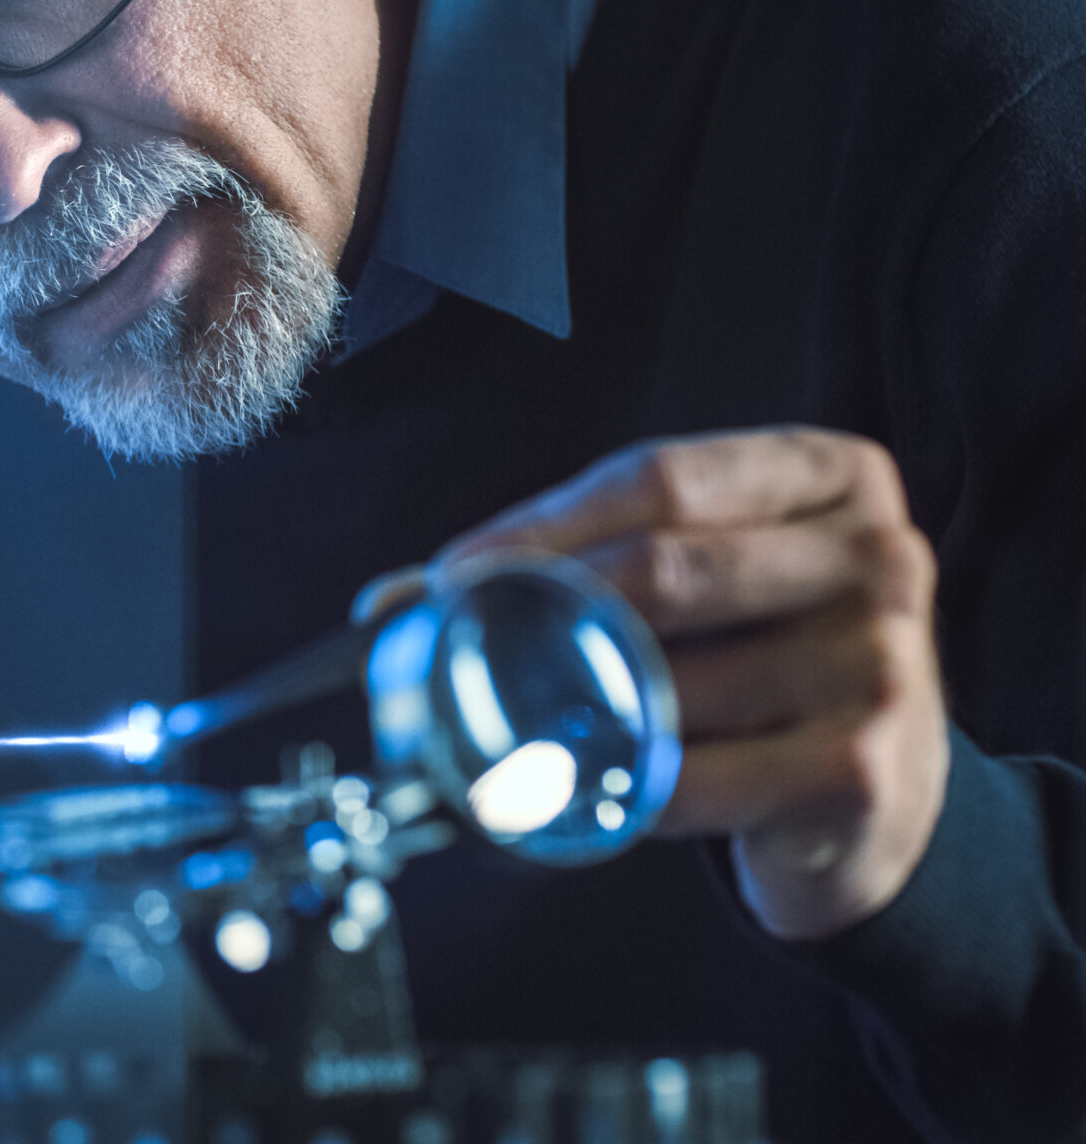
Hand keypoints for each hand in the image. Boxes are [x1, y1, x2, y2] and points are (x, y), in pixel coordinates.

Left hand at [435, 427, 949, 940]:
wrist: (883, 802)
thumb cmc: (766, 667)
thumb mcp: (700, 585)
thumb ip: (575, 563)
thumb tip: (394, 601)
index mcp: (833, 475)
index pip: (657, 477)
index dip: (539, 526)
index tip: (451, 575)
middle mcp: (876, 555)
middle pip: (662, 568)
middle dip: (542, 612)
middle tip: (462, 650)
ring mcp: (879, 661)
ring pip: (667, 681)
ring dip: (576, 714)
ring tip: (520, 731)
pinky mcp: (858, 766)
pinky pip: (687, 776)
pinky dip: (616, 788)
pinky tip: (586, 791)